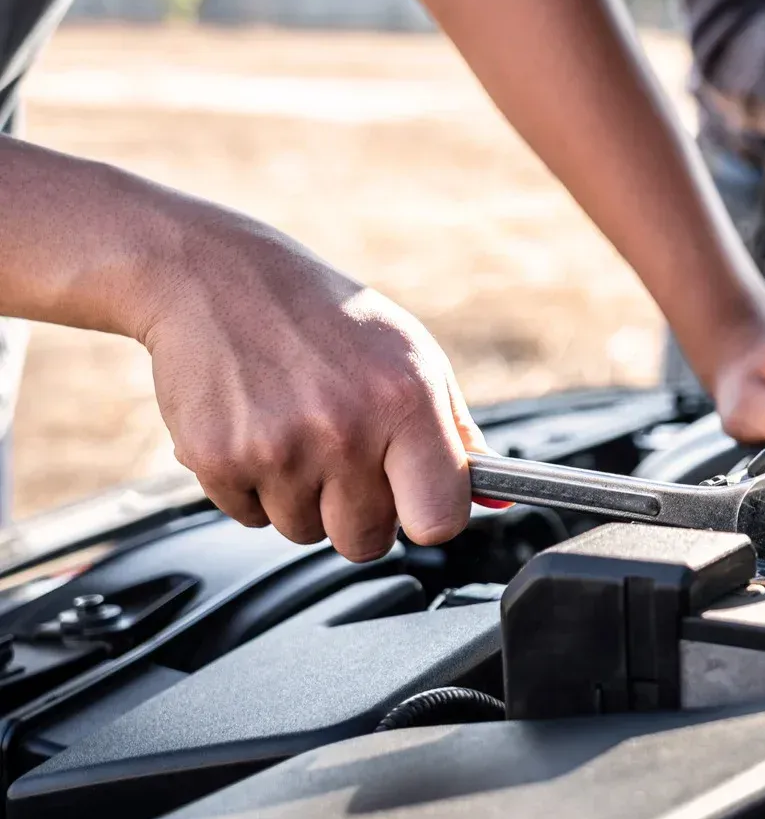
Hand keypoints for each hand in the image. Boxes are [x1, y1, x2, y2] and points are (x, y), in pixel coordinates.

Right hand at [139, 213, 482, 560]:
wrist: (215, 277)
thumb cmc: (327, 320)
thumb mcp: (412, 359)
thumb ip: (456, 435)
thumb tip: (495, 499)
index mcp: (406, 402)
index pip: (438, 520)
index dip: (428, 517)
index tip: (417, 501)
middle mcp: (344, 430)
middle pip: (365, 541)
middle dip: (359, 512)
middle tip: (343, 455)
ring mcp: (278, 449)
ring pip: (305, 532)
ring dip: (302, 498)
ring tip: (295, 430)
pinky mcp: (219, 460)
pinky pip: (250, 517)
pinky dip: (253, 486)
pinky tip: (256, 429)